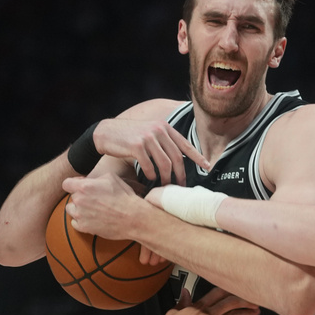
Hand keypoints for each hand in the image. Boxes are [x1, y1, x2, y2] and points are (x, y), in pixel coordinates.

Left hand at [63, 175, 145, 239]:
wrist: (133, 217)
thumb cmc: (124, 196)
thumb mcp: (111, 178)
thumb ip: (94, 178)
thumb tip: (85, 180)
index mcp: (84, 186)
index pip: (66, 183)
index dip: (73, 184)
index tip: (80, 187)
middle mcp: (79, 200)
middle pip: (72, 197)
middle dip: (81, 197)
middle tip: (94, 199)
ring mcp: (80, 215)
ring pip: (71, 210)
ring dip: (79, 209)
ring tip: (92, 210)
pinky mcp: (84, 228)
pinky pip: (75, 223)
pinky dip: (82, 221)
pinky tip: (92, 219)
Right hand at [94, 119, 209, 186]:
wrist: (106, 132)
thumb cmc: (129, 136)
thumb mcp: (149, 133)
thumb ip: (163, 142)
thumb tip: (177, 159)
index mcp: (165, 127)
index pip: (185, 144)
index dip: (198, 157)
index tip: (208, 167)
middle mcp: (159, 130)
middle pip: (177, 157)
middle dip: (180, 175)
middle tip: (181, 187)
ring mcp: (148, 137)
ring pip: (165, 164)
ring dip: (166, 178)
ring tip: (165, 187)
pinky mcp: (136, 146)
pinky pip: (149, 166)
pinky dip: (151, 175)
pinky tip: (150, 178)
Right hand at [157, 287, 259, 314]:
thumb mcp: (173, 313)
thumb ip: (183, 302)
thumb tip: (185, 292)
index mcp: (199, 307)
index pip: (217, 293)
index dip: (229, 289)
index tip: (238, 286)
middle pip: (231, 302)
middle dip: (244, 299)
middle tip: (253, 298)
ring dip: (247, 313)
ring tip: (256, 311)